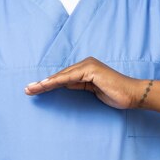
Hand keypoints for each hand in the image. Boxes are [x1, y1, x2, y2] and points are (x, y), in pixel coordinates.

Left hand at [24, 57, 139, 109]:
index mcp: (86, 68)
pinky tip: (45, 85)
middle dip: (42, 83)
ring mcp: (88, 66)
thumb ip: (79, 85)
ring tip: (31, 89)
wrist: (133, 94)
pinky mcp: (91, 70)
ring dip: (45, 83)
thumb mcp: (92, 91)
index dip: (47, 84)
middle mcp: (85, 64)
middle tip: (27, 90)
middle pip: (59, 75)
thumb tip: (64, 85)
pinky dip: (56, 81)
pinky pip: (69, 77)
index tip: (34, 90)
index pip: (62, 78)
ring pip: (61, 76)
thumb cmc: (116, 94)